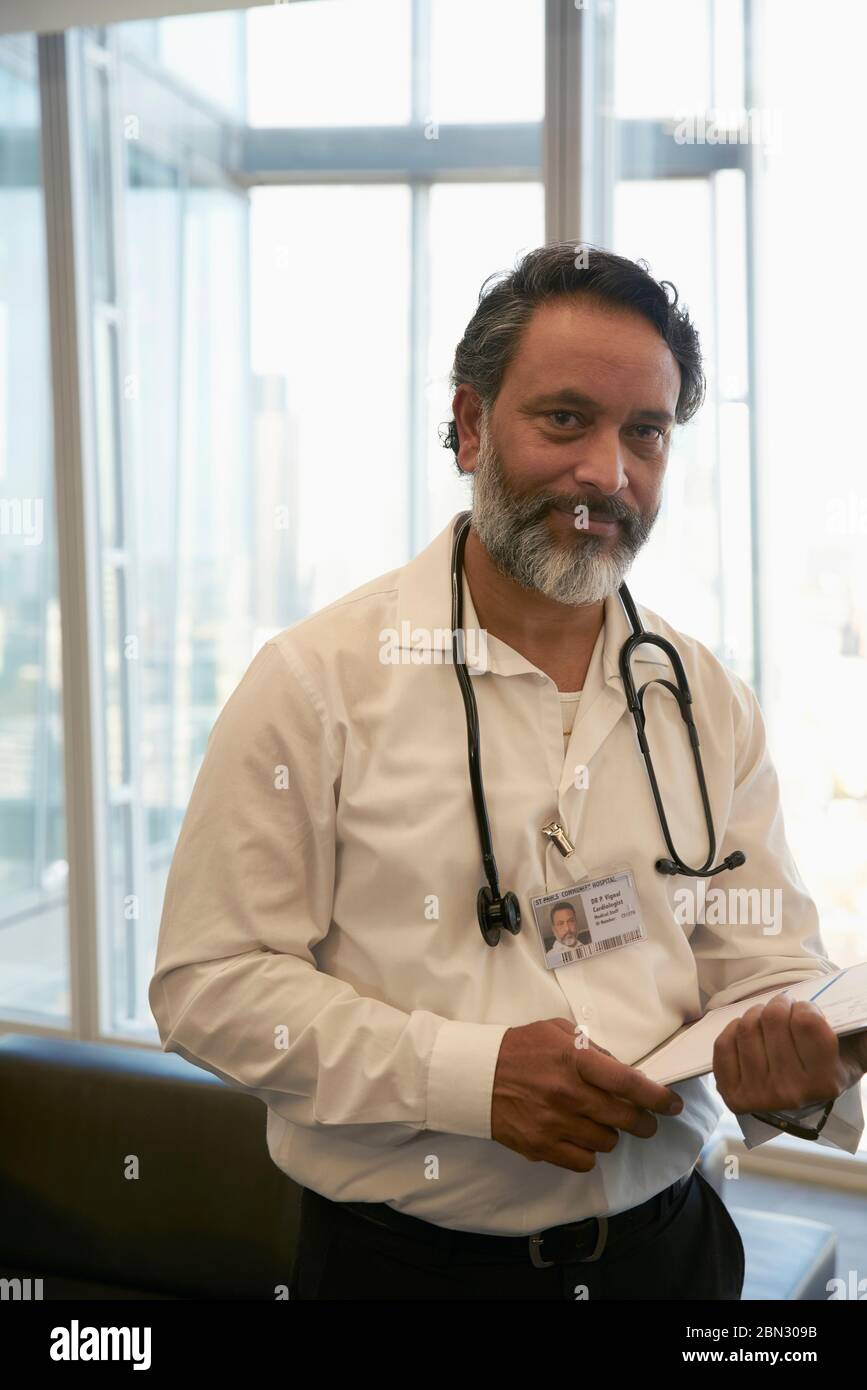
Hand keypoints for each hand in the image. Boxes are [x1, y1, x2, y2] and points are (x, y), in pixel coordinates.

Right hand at [491, 1017, 683, 1173]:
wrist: (474, 1075)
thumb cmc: (519, 1048)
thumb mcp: (556, 1031)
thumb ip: (592, 1048)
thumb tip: (622, 1070)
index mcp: (575, 1059)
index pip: (629, 1083)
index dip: (658, 1097)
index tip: (672, 1105)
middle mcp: (569, 1093)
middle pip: (625, 1118)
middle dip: (642, 1122)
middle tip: (643, 1121)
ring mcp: (555, 1123)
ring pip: (607, 1142)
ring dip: (609, 1134)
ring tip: (598, 1123)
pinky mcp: (541, 1147)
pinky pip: (584, 1161)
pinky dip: (587, 1152)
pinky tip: (579, 1137)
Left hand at [712, 994, 866, 1114]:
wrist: (806, 1098)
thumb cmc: (829, 1064)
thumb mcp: (856, 1050)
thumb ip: (861, 1032)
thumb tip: (859, 1014)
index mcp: (825, 1082)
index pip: (806, 1020)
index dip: (805, 1006)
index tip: (806, 1010)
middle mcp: (792, 1093)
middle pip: (773, 1018)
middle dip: (779, 1004)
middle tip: (784, 1007)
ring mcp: (760, 1096)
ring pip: (747, 1027)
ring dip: (756, 1014)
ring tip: (767, 1018)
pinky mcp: (735, 1096)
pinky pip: (723, 1045)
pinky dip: (733, 1030)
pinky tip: (748, 1033)